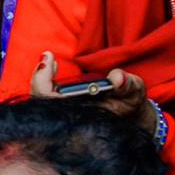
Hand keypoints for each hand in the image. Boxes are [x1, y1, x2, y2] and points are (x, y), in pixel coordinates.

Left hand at [29, 53, 159, 136]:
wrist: (130, 116)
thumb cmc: (130, 104)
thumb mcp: (134, 93)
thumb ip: (127, 85)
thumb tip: (116, 78)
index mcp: (81, 116)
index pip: (52, 104)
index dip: (44, 84)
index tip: (49, 62)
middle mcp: (68, 115)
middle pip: (41, 102)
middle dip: (40, 79)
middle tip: (48, 58)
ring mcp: (64, 110)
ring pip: (41, 98)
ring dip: (41, 78)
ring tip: (48, 60)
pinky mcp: (64, 104)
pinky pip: (46, 94)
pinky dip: (45, 79)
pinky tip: (50, 65)